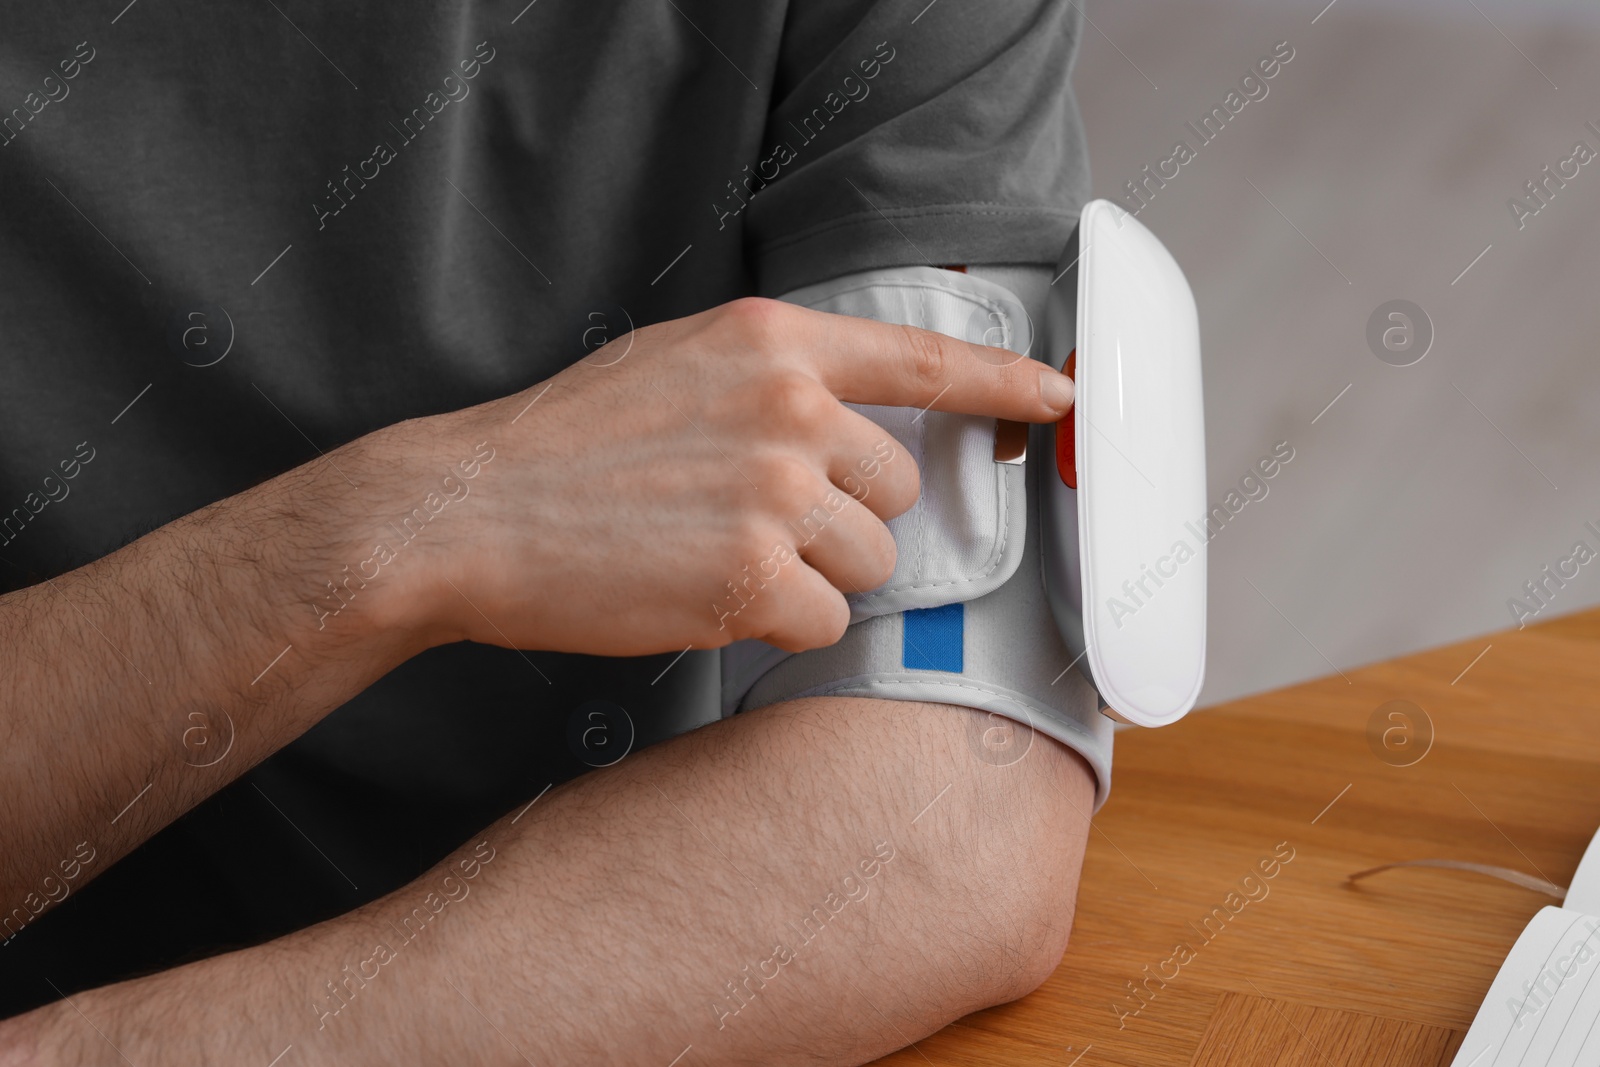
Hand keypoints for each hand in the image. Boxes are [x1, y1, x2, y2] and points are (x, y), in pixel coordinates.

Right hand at [377, 297, 1074, 655]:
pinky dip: (781, 627)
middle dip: (845, 521)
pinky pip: (829, 625)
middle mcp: (791, 408)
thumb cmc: (565, 445)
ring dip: (813, 579)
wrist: (467, 512)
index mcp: (772, 341)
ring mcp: (777, 493)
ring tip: (717, 560)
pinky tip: (707, 600)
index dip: (1001, 381)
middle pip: (898, 492)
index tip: (1055, 396)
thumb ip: (772, 379)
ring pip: (872, 567)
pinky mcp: (756, 579)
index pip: (919, 355)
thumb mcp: (676, 365)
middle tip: (750, 523)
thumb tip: (849, 423)